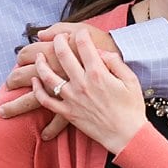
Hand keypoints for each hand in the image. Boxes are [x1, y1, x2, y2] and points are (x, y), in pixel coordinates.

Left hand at [26, 32, 145, 154]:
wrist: (126, 135)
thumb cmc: (132, 108)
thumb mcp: (130, 80)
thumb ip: (115, 62)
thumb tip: (100, 52)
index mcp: (99, 73)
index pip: (84, 45)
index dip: (81, 34)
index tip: (80, 31)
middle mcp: (82, 83)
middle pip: (63, 56)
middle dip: (58, 41)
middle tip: (58, 38)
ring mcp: (72, 98)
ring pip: (48, 76)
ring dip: (41, 63)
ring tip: (39, 56)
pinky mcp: (67, 113)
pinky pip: (46, 101)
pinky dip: (38, 90)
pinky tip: (36, 81)